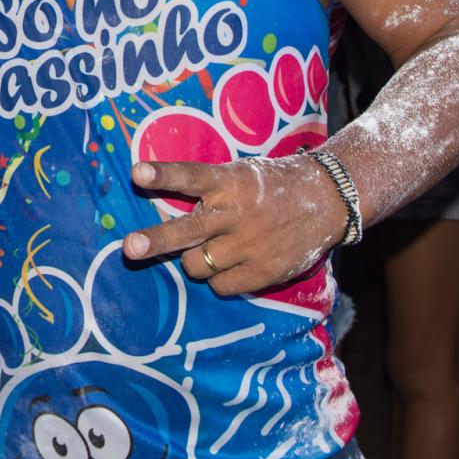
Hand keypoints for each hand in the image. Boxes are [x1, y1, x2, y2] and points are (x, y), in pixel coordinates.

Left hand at [121, 156, 345, 296]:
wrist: (328, 200)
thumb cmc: (272, 186)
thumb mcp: (242, 174)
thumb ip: (211, 190)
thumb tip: (170, 210)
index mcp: (230, 181)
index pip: (191, 176)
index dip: (164, 175)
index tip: (137, 172)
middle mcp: (236, 213)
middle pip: (187, 230)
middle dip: (156, 240)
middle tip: (130, 248)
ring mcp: (249, 245)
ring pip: (197, 264)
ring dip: (195, 259)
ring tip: (213, 246)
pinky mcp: (262, 272)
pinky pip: (220, 285)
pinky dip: (219, 278)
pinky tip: (234, 262)